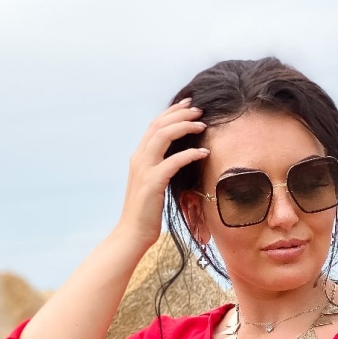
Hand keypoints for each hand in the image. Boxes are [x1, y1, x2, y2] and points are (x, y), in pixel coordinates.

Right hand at [113, 98, 209, 250]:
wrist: (133, 233)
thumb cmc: (147, 213)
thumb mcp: (153, 185)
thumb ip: (161, 169)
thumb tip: (178, 159)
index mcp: (139, 158)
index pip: (154, 126)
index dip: (171, 113)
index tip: (187, 105)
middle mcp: (139, 159)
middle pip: (159, 125)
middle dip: (180, 114)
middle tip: (199, 109)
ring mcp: (144, 170)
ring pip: (163, 136)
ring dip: (184, 127)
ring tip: (202, 125)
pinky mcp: (152, 183)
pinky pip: (173, 161)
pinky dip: (189, 154)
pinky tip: (204, 152)